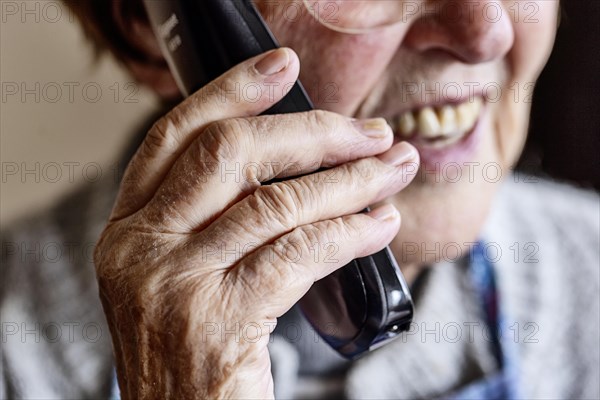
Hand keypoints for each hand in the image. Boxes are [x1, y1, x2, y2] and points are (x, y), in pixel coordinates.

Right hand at [94, 48, 418, 398]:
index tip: (281, 69)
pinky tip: (379, 223)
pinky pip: (298, 253)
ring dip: (347, 180)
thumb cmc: (190, 349)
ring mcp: (173, 283)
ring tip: (391, 169)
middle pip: (229, 154)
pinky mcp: (219, 321)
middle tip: (368, 131)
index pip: (174, 137)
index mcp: (127, 228)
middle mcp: (139, 248)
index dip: (229, 93)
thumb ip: (212, 218)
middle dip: (310, 133)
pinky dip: (347, 231)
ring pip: (275, 203)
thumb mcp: (179, 273)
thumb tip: (294, 162)